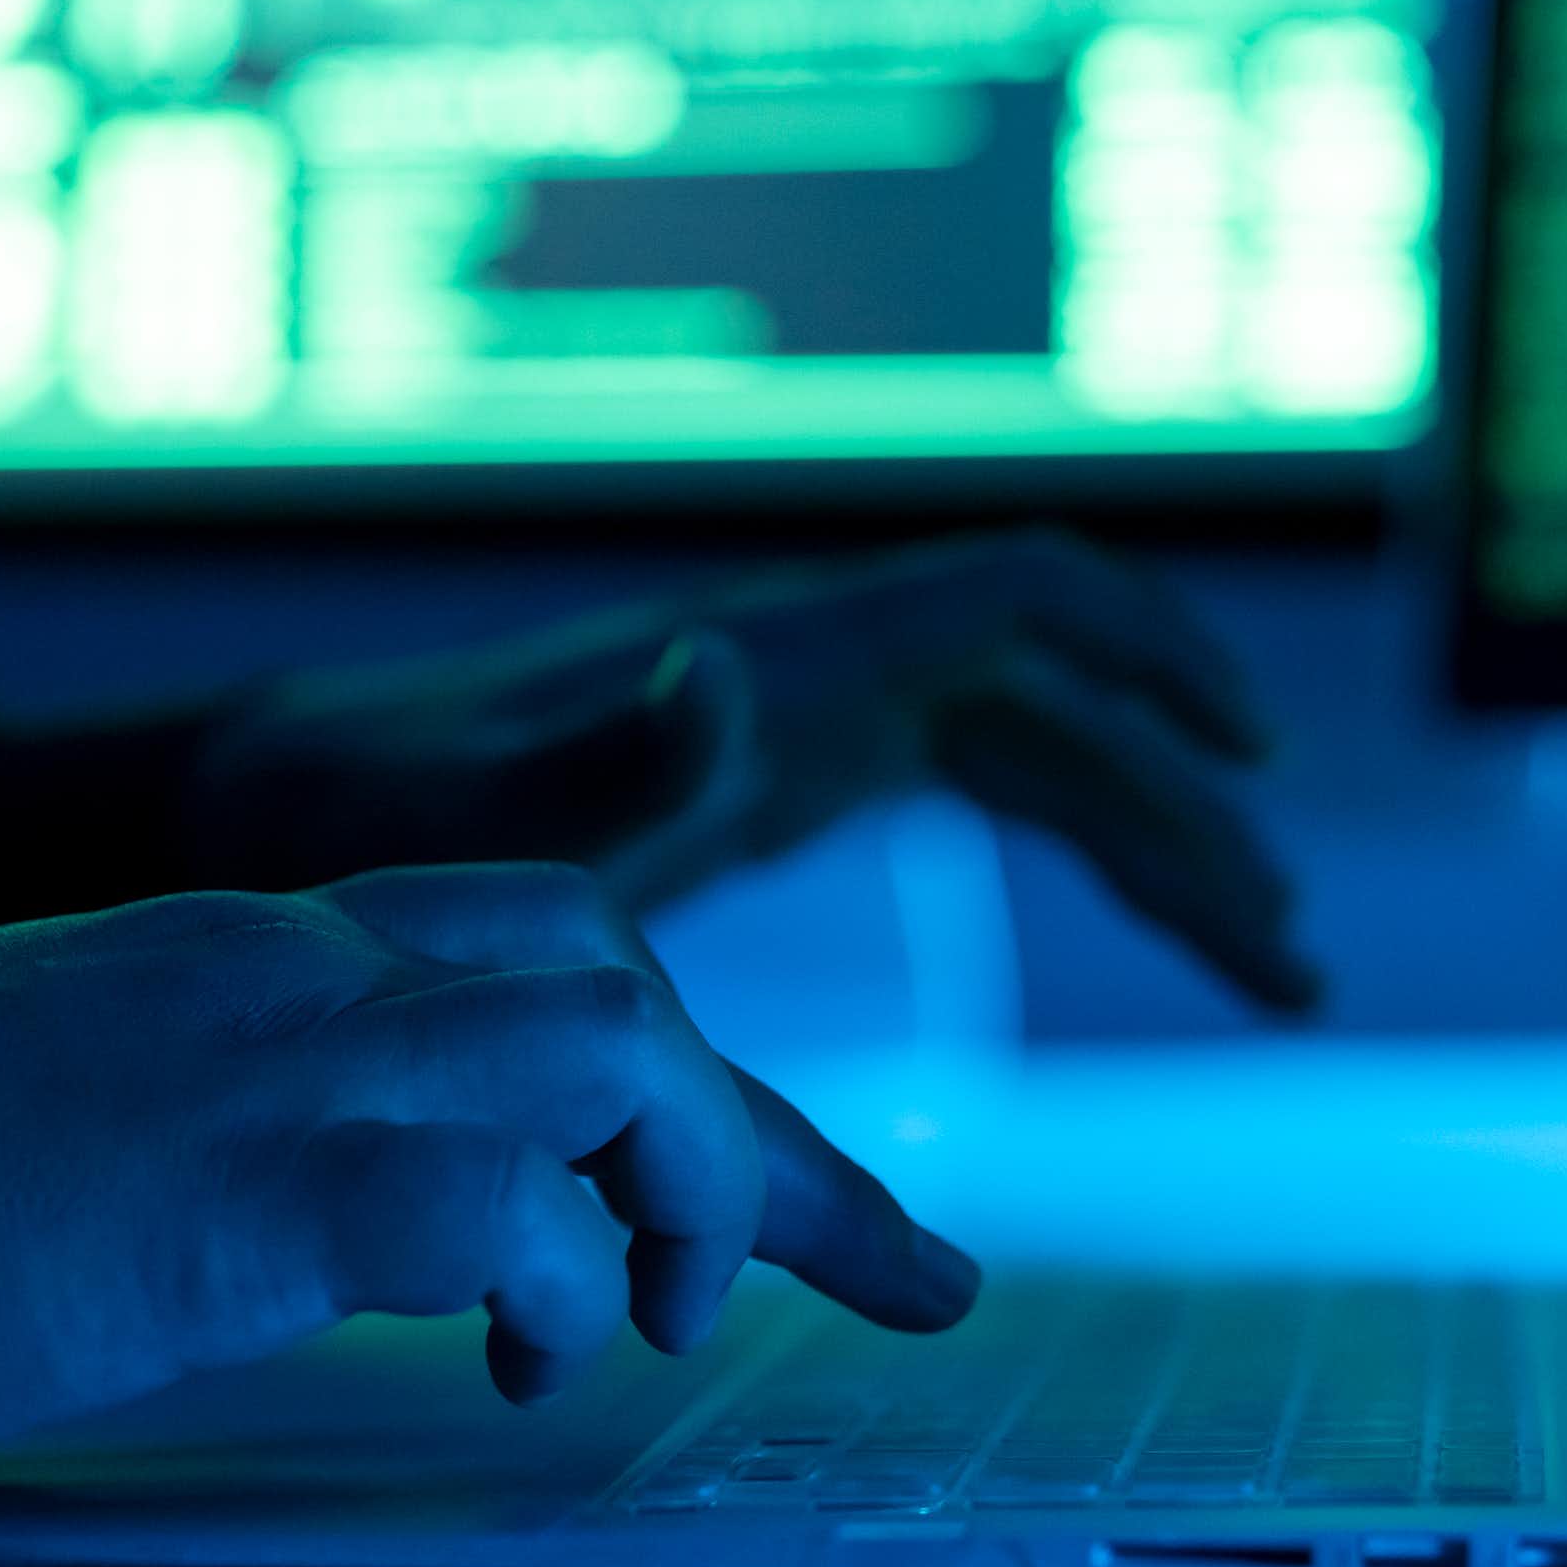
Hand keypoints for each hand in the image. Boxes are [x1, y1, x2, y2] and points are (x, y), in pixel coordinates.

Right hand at [0, 866, 978, 1466]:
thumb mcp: (112, 1100)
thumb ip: (267, 1110)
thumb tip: (397, 1207)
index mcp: (274, 947)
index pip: (557, 948)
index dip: (713, 1066)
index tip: (827, 1186)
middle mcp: (305, 968)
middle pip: (630, 978)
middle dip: (771, 1131)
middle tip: (868, 1264)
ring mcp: (279, 1057)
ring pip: (614, 1040)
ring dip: (694, 1179)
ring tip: (663, 1316)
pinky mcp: (236, 1181)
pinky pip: (490, 1201)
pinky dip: (557, 1280)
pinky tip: (527, 1359)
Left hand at [192, 530, 1317, 1010]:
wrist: (280, 806)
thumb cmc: (368, 815)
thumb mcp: (478, 816)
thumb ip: (606, 754)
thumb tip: (729, 662)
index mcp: (778, 659)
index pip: (1015, 600)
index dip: (1153, 655)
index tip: (1253, 757)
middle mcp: (811, 668)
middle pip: (1062, 708)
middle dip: (1185, 819)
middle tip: (1286, 966)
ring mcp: (800, 718)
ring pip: (1037, 758)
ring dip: (1153, 850)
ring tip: (1262, 965)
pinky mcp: (778, 774)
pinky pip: (972, 789)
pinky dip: (1064, 850)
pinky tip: (1113, 906)